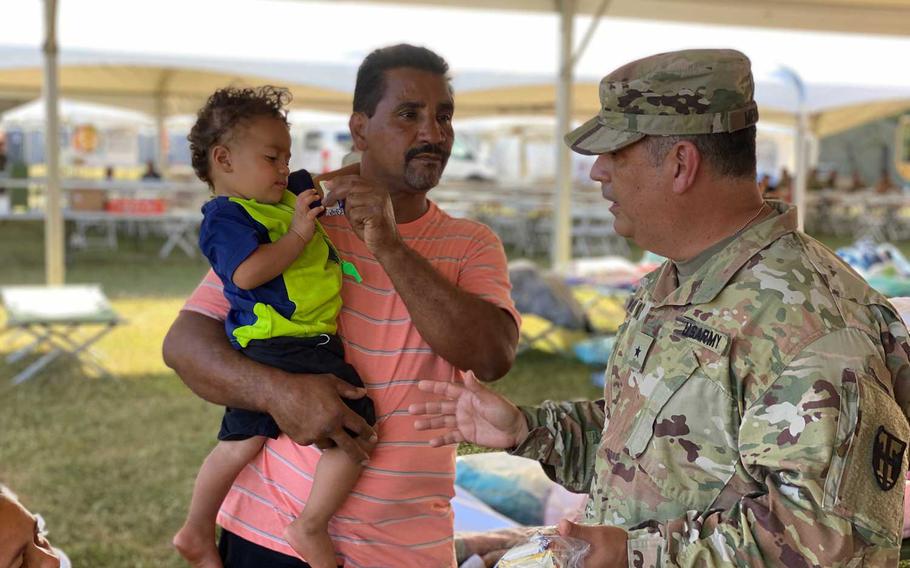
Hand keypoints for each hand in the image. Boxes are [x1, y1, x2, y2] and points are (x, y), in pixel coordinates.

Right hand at [267, 372, 376, 462]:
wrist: (279, 394)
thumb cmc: (306, 384)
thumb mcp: (330, 382)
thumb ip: (348, 390)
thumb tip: (363, 393)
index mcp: (339, 413)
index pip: (359, 426)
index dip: (368, 432)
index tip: (373, 438)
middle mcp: (329, 427)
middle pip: (348, 446)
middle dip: (359, 454)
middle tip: (366, 460)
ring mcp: (315, 436)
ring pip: (328, 444)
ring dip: (332, 442)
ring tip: (331, 437)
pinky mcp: (302, 440)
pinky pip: (313, 441)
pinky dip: (315, 436)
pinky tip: (311, 427)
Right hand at [290, 189, 322, 242]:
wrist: (296, 238)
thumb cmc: (299, 230)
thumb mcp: (300, 219)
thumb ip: (304, 214)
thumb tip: (312, 212)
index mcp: (297, 211)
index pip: (299, 199)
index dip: (304, 193)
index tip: (311, 191)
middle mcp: (299, 211)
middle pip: (300, 198)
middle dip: (307, 192)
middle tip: (314, 190)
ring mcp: (302, 215)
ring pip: (304, 202)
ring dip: (311, 198)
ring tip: (318, 196)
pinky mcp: (307, 220)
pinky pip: (312, 212)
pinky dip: (317, 209)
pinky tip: (322, 208)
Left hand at [323, 175, 400, 254]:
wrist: (387, 245)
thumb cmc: (371, 228)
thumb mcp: (358, 209)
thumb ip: (349, 198)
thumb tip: (330, 187)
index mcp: (377, 188)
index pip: (354, 179)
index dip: (339, 181)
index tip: (327, 185)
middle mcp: (380, 191)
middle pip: (350, 186)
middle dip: (335, 193)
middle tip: (326, 202)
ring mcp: (379, 200)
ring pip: (351, 200)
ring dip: (350, 213)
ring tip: (359, 222)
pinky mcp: (376, 212)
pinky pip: (355, 212)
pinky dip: (355, 221)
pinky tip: (364, 226)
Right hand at [409, 374, 528, 448]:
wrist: (515, 431)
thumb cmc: (504, 410)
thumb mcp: (490, 398)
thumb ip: (476, 387)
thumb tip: (467, 372)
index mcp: (468, 395)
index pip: (447, 389)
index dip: (434, 387)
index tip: (419, 385)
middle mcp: (463, 407)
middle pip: (441, 406)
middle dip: (426, 407)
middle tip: (410, 409)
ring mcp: (464, 421)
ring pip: (443, 421)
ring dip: (430, 423)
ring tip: (416, 425)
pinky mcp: (467, 434)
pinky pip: (451, 436)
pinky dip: (442, 439)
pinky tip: (431, 442)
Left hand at [557, 519, 628, 567]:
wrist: (635, 550)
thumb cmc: (616, 543)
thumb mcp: (596, 534)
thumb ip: (577, 531)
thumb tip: (560, 525)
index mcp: (582, 566)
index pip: (561, 561)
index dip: (554, 550)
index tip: (550, 539)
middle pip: (566, 560)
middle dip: (561, 548)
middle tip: (558, 534)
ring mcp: (590, 567)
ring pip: (573, 558)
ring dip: (569, 547)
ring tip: (565, 535)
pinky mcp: (594, 564)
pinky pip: (580, 557)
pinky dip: (576, 549)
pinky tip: (577, 540)